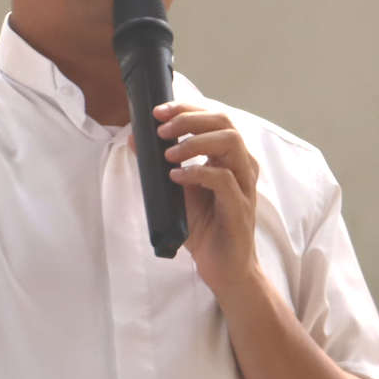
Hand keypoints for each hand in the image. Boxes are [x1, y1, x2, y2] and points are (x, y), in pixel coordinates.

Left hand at [153, 103, 261, 297]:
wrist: (224, 270)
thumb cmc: (205, 229)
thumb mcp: (177, 192)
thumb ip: (160, 165)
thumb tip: (135, 138)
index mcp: (229, 158)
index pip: (214, 119)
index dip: (187, 109)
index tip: (158, 111)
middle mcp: (241, 167)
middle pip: (224, 123)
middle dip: (189, 119)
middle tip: (161, 128)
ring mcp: (243, 187)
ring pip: (230, 144)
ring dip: (195, 142)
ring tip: (168, 153)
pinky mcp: (239, 209)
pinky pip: (224, 180)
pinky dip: (197, 173)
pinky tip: (176, 177)